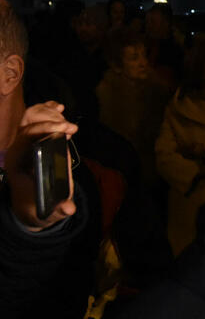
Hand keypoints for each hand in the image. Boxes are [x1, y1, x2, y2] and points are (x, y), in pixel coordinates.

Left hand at [5, 101, 77, 231]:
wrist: (30, 202)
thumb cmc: (38, 204)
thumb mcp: (48, 210)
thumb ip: (57, 210)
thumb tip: (69, 208)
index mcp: (17, 162)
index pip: (27, 136)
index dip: (46, 128)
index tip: (66, 130)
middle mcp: (17, 148)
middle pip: (30, 122)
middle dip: (52, 121)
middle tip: (73, 129)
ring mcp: (24, 142)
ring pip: (31, 116)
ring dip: (51, 114)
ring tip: (70, 126)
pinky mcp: (32, 139)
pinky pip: (35, 118)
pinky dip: (46, 110)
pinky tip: (58, 107)